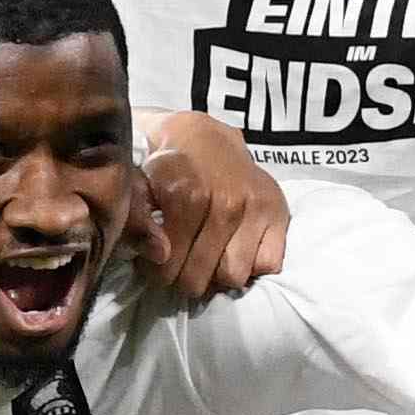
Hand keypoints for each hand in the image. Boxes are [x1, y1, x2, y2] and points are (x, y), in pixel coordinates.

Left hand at [129, 112, 289, 302]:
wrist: (202, 136)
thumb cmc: (165, 164)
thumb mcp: (137, 184)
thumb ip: (137, 220)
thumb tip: (159, 255)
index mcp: (186, 194)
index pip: (170, 264)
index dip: (157, 273)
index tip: (156, 265)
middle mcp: (225, 202)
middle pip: (200, 278)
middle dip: (183, 279)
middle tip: (179, 265)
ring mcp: (255, 207)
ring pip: (233, 276)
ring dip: (217, 275)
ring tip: (207, 258)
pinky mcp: (278, 211)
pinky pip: (267, 264)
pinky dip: (252, 265)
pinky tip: (235, 249)